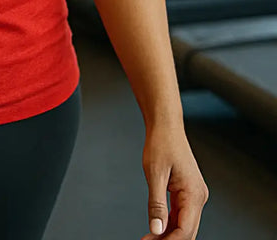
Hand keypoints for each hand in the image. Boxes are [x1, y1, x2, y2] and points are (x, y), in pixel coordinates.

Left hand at [140, 124, 207, 239]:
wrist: (166, 125)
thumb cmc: (161, 143)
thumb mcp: (154, 174)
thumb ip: (156, 204)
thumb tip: (156, 230)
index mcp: (194, 193)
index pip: (185, 229)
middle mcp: (198, 196)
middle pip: (186, 230)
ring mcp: (194, 195)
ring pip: (183, 224)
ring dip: (168, 234)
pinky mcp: (187, 192)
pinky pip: (180, 214)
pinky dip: (169, 224)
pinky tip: (155, 230)